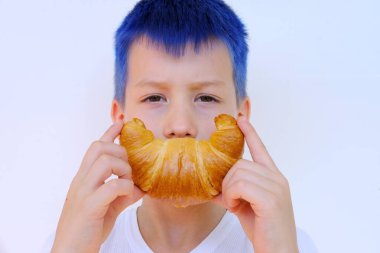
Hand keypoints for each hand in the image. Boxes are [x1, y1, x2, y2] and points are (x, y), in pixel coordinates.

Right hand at [52, 120, 144, 252]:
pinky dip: (125, 187)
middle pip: (99, 147)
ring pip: (104, 161)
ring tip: (127, 182)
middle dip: (120, 152)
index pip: (95, 148)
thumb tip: (140, 188)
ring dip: (122, 168)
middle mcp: (81, 181)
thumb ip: (122, 195)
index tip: (121, 122)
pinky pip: (111, 187)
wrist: (70, 252)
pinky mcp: (89, 206)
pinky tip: (128, 195)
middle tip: (128, 169)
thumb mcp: (108, 208)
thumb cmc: (88, 229)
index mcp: (84, 179)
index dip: (109, 133)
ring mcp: (83, 192)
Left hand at [212, 116, 298, 252]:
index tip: (240, 118)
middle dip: (227, 181)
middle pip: (240, 163)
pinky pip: (240, 185)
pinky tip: (235, 207)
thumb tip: (211, 186)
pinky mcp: (270, 198)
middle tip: (231, 200)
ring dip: (229, 191)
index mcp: (273, 177)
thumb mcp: (243, 206)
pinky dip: (231, 196)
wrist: (277, 251)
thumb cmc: (263, 228)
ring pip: (237, 173)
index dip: (250, 133)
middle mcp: (277, 178)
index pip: (260, 149)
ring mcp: (276, 187)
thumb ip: (231, 191)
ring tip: (234, 205)